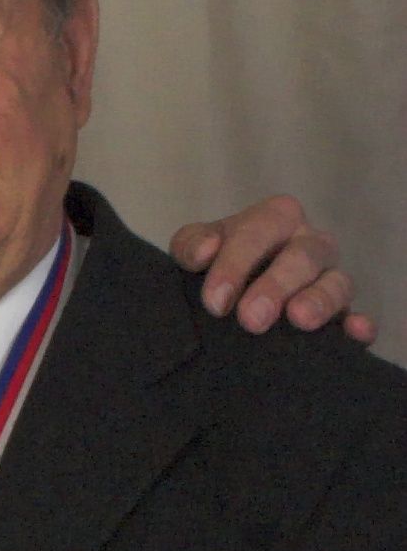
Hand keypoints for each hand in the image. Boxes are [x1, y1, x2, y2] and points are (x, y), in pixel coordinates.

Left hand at [170, 199, 369, 342]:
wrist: (227, 296)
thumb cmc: (214, 264)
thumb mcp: (194, 248)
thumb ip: (191, 244)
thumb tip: (204, 252)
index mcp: (276, 218)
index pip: (260, 230)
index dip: (237, 263)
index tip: (215, 302)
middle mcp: (309, 243)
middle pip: (303, 256)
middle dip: (277, 285)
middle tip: (252, 318)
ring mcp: (329, 278)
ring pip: (337, 282)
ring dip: (319, 300)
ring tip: (299, 319)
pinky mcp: (341, 314)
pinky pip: (357, 316)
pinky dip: (359, 324)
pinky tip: (355, 332)